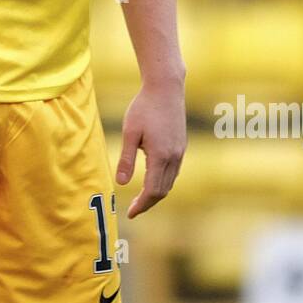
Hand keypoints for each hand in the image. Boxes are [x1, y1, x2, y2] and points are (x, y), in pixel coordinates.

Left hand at [116, 81, 186, 218]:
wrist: (166, 88)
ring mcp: (180, 151)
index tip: (131, 213)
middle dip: (148, 203)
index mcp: (160, 156)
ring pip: (170, 182)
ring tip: (141, 198)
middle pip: (163, 191)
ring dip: (156, 193)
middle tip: (133, 209)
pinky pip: (173, 171)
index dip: (142, 205)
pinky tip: (151, 179)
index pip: (152, 191)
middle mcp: (174, 157)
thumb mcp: (129, 133)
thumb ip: (125, 159)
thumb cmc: (144, 108)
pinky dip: (163, 181)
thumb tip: (120, 183)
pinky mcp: (181, 145)